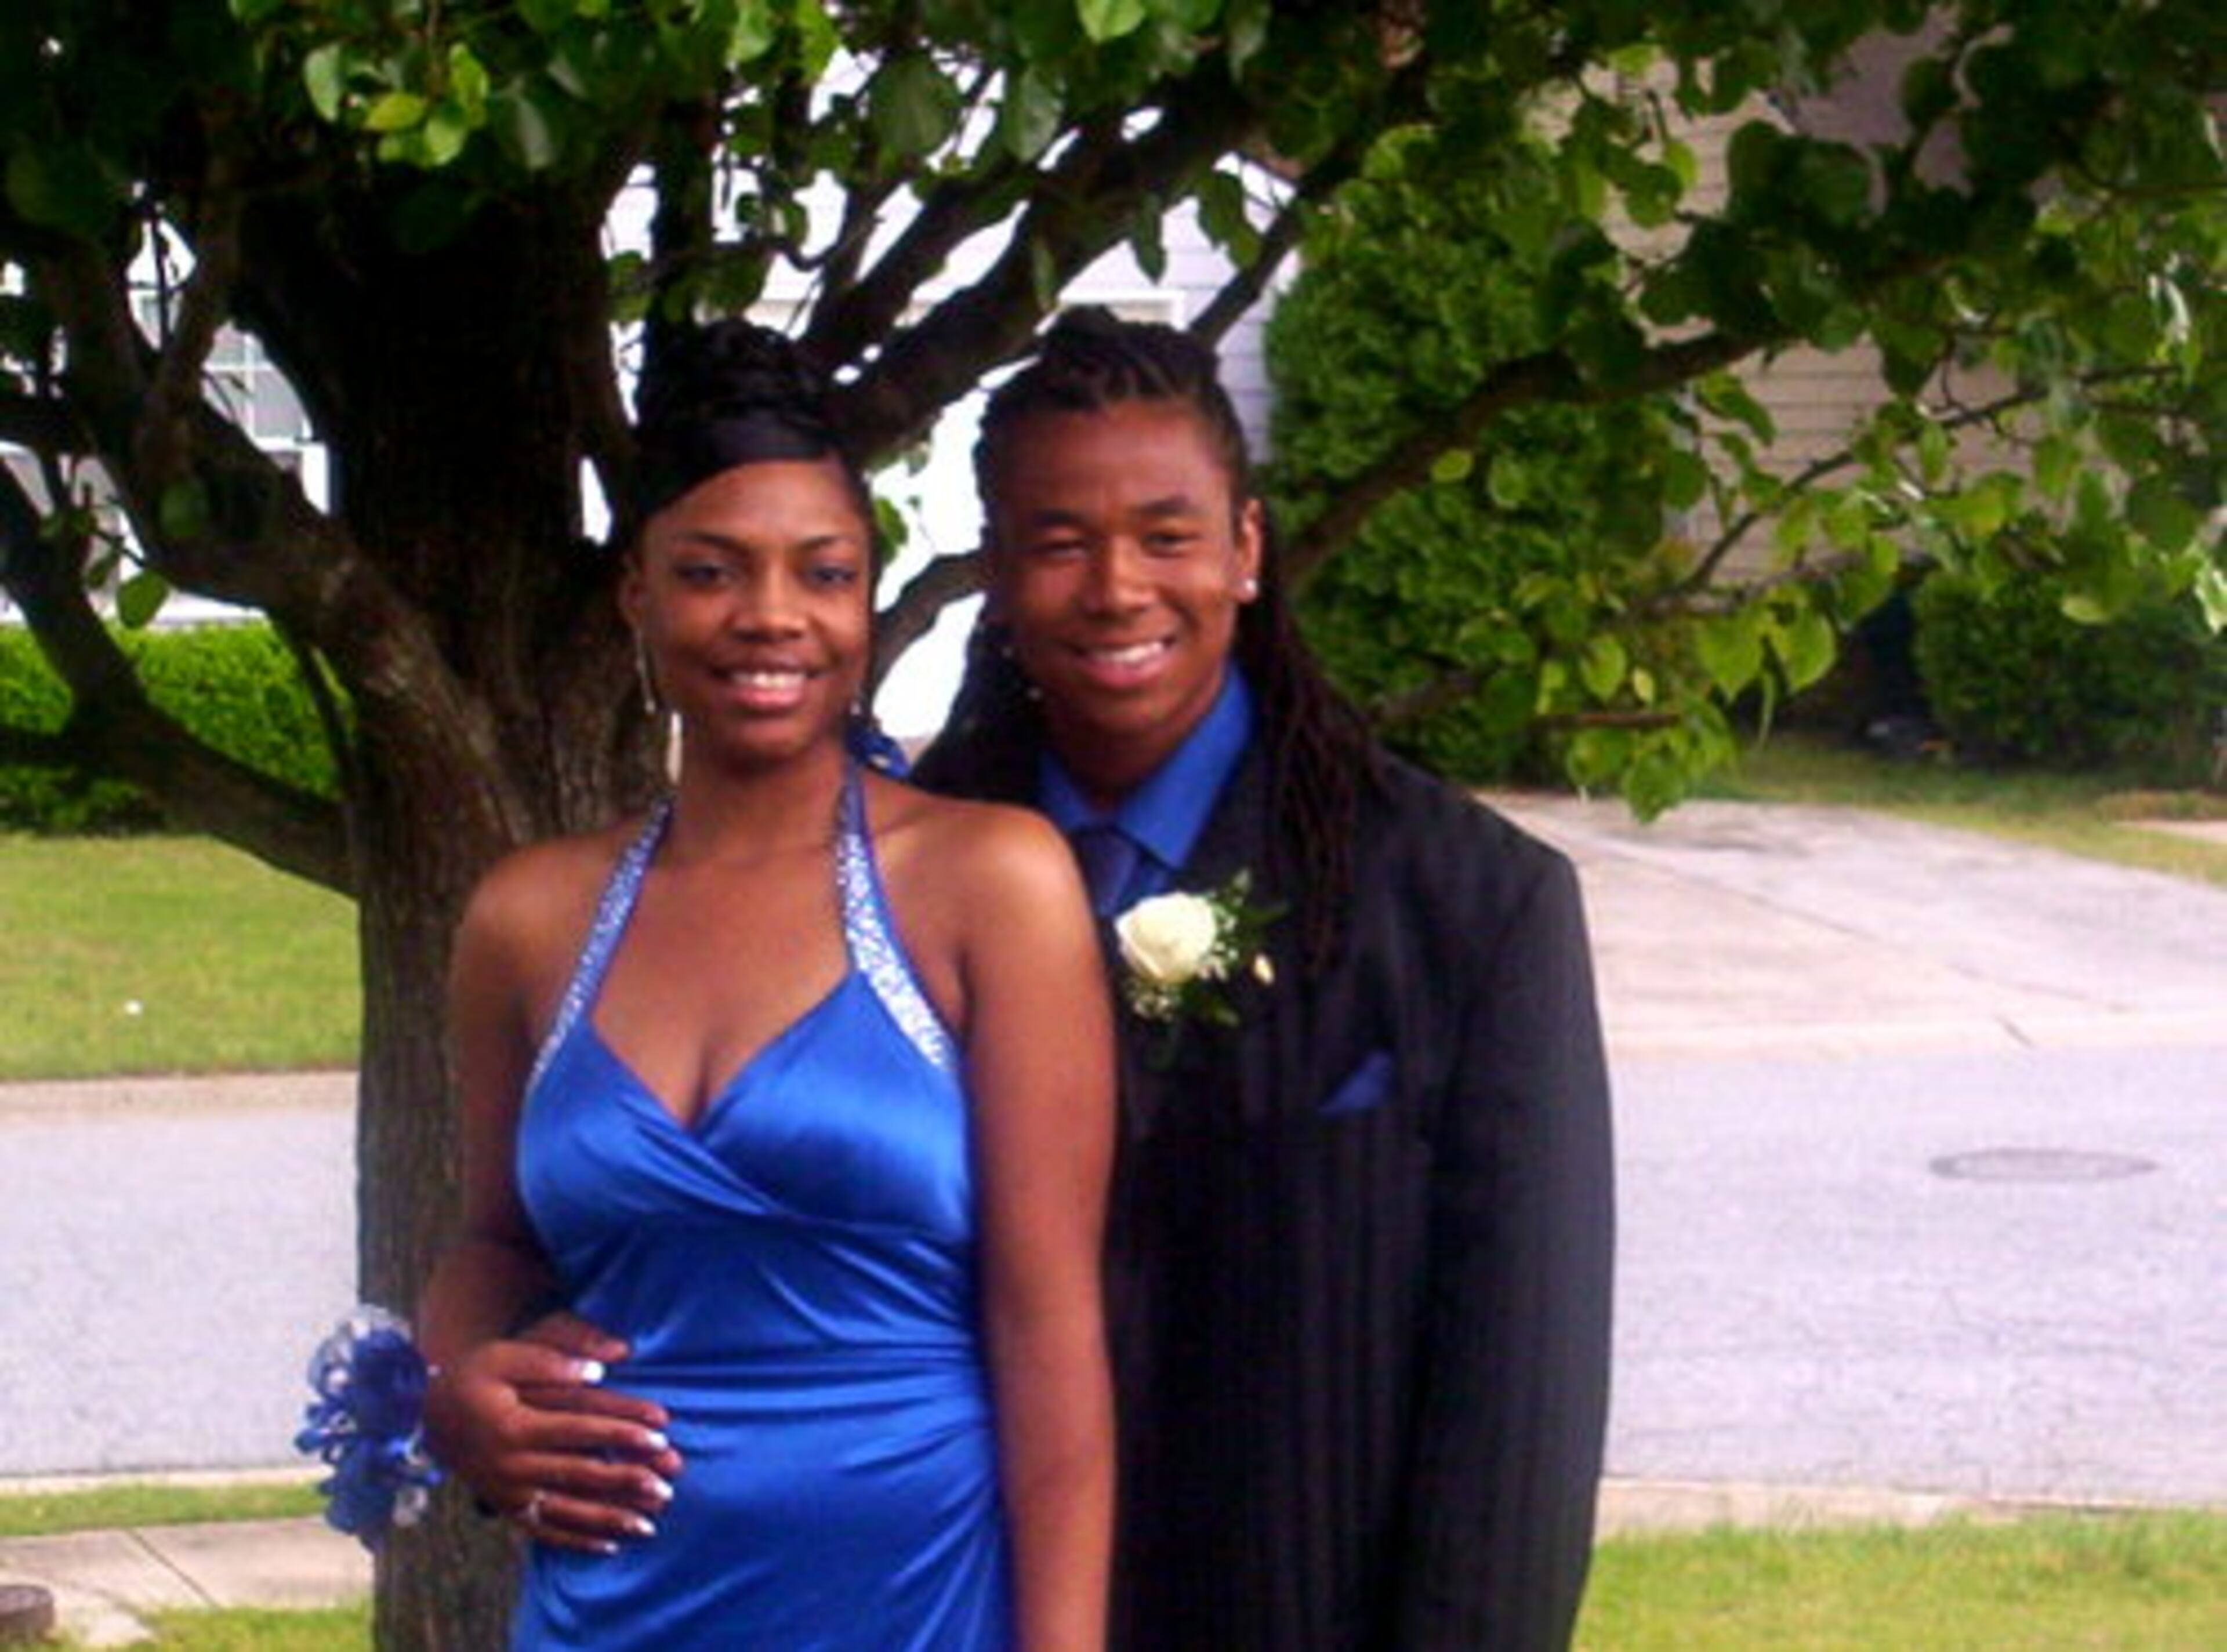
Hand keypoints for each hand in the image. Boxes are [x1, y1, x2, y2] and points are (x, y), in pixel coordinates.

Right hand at [423, 1313, 682, 1553]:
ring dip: (610, 1518)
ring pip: (567, 1509)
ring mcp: (507, 1492)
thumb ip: (550, 1360)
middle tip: (667, 1485)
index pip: (580, 1430)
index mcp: (515, 1425)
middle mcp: (511, 1464)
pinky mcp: (504, 1508)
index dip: (622, 1433)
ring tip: (650, 1524)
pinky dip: (576, 1540)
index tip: (660, 1435)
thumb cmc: (471, 1378)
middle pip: (580, 1474)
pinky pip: (543, 1530)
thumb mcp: (502, 1356)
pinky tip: (609, 1544)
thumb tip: (600, 1369)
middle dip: (627, 1481)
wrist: (420, 1416)